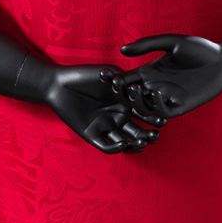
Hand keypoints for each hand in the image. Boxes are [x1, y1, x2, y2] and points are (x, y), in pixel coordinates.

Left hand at [41, 56, 166, 154]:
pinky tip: (122, 144)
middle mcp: (118, 117)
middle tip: (156, 135)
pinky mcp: (92, 135)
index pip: (144, 113)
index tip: (163, 118)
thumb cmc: (84, 75)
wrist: (58, 83)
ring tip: (142, 142)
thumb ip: (127, 80)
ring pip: (125, 142)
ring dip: (135, 145)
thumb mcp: (109, 74)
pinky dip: (115, 148)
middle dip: (148, 134)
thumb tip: (145, 85)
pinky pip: (106, 146)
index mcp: (125, 103)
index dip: (154, 117)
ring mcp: (106, 127)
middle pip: (138, 131)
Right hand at [100, 34, 221, 119]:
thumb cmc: (199, 49)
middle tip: (119, 86)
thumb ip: (147, 44)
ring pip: (144, 107)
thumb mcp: (171, 42)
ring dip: (137, 101)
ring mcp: (167, 98)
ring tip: (136, 89)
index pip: (126, 79)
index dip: (114, 79)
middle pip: (130, 95)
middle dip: (122, 92)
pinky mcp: (181, 106)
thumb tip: (121, 50)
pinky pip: (163, 111)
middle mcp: (156, 86)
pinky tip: (157, 93)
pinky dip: (157, 105)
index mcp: (150, 71)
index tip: (106, 75)